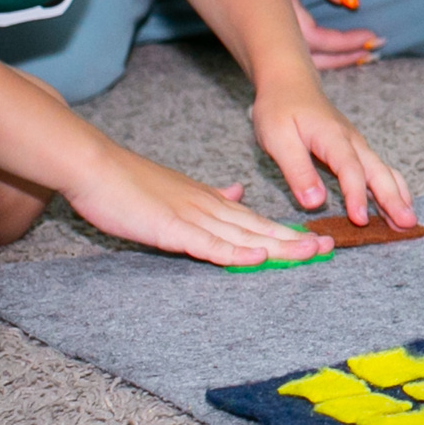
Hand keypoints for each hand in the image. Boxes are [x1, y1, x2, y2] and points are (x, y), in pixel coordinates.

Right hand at [60, 148, 329, 267]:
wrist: (93, 166)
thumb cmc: (127, 183)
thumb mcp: (176, 189)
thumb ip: (208, 196)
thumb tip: (237, 195)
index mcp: (208, 200)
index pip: (254, 220)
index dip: (285, 231)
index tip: (314, 240)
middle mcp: (207, 206)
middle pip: (258, 227)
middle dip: (294, 240)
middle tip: (330, 248)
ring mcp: (191, 216)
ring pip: (242, 235)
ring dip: (277, 246)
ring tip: (310, 253)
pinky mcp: (171, 228)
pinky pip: (208, 244)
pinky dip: (235, 252)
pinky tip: (257, 258)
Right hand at [241, 0, 379, 68]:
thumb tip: (349, 0)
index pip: (307, 37)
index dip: (341, 44)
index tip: (371, 36)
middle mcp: (259, 7)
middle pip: (299, 53)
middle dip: (339, 58)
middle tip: (373, 51)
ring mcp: (256, 8)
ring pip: (292, 48)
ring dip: (328, 55)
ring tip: (361, 52)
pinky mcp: (259, 4)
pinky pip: (287, 35)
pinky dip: (315, 44)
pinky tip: (337, 39)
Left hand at [251, 82, 416, 227]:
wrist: (289, 82)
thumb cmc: (280, 109)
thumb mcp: (277, 138)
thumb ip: (297, 170)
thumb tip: (315, 203)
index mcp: (331, 136)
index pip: (349, 168)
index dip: (356, 194)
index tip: (360, 219)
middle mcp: (351, 141)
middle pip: (377, 170)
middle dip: (393, 198)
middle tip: (408, 223)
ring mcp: (356, 145)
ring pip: (382, 171)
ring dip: (397, 195)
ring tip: (409, 221)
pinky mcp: (355, 150)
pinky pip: (377, 170)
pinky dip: (391, 188)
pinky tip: (398, 205)